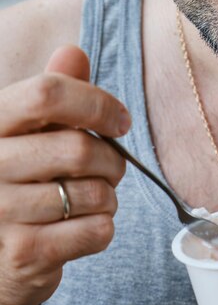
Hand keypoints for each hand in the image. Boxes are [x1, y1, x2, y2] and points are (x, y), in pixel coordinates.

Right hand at [0, 45, 128, 304]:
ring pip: (95, 194)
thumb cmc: (20, 187)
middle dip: (112, 162)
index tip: (120, 122)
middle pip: (79, 148)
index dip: (96, 104)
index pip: (47, 94)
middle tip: (110, 170)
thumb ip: (51, 97)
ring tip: (89, 201)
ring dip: (108, 198)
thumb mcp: (28, 136)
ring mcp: (1, 211)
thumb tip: (73, 52)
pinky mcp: (26, 252)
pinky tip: (83, 228)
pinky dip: (103, 229)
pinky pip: (97, 231)